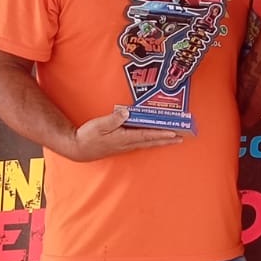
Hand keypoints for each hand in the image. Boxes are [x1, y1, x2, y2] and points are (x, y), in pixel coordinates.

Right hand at [67, 105, 185, 160]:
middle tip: (181, 137)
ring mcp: (125, 146)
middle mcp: (127, 143)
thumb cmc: (88, 136)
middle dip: (166, 139)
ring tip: (173, 138)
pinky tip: (154, 138)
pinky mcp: (122, 145)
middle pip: (151, 141)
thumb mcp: (99, 125)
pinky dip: (151, 140)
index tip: (173, 133)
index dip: (161, 134)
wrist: (78, 148)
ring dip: (161, 140)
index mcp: (123, 137)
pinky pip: (140, 142)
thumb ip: (113, 119)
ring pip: (147, 143)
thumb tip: (127, 113)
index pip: (146, 135)